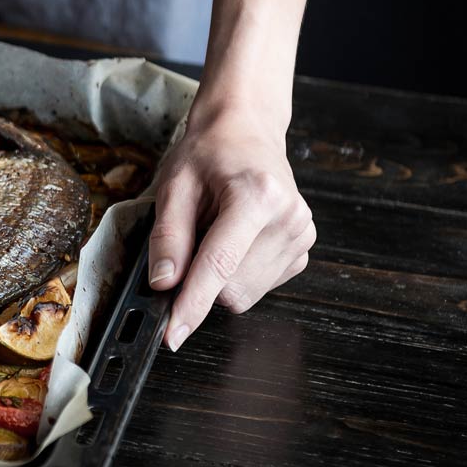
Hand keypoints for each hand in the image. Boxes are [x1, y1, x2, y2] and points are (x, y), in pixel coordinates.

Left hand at [147, 103, 314, 350]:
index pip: (219, 265)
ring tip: (216, 230)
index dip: (192, 305)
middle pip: (232, 288)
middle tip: (193, 235)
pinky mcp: (303, 250)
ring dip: (219, 276)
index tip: (173, 335)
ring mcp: (301, 235)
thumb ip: (168, 237)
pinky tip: (235, 239)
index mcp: (257, 195)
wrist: (245, 131)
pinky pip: (259, 287)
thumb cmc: (208, 152)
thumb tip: (164, 284)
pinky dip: (237, 273)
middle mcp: (288, 218)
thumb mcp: (174, 185)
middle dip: (201, 278)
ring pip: (245, 294)